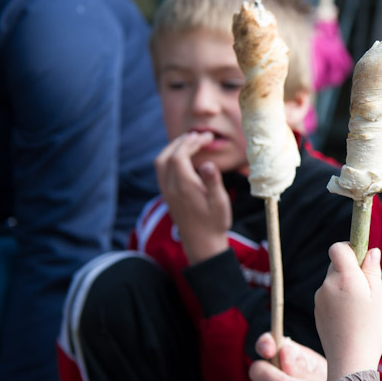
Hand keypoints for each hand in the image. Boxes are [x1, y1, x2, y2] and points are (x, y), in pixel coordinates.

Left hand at [154, 132, 230, 263]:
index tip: (207, 137)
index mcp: (183, 187)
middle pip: (168, 156)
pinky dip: (170, 158)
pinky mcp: (167, 195)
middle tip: (200, 136)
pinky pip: (162, 170)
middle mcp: (170, 187)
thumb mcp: (220, 203)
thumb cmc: (215, 224)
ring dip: (173, 148)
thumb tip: (207, 163)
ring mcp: (166, 192)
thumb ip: (212, 182)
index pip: (180, 156)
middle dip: (183, 142)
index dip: (192, 142)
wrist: (201, 244)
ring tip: (190, 141)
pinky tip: (184, 158)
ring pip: (161, 162)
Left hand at [315, 243, 381, 380]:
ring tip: (360, 308)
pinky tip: (350, 318)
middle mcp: (327, 286)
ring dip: (345, 286)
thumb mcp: (379, 298)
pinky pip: (328, 296)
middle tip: (368, 289)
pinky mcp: (317, 312)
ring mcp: (319, 299)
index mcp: (344, 278)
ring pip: (333, 281)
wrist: (350, 362)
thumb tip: (371, 251)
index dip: (351, 248)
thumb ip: (372, 272)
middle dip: (351, 270)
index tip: (364, 259)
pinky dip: (339, 300)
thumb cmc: (370, 329)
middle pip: (336, 264)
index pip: (338, 248)